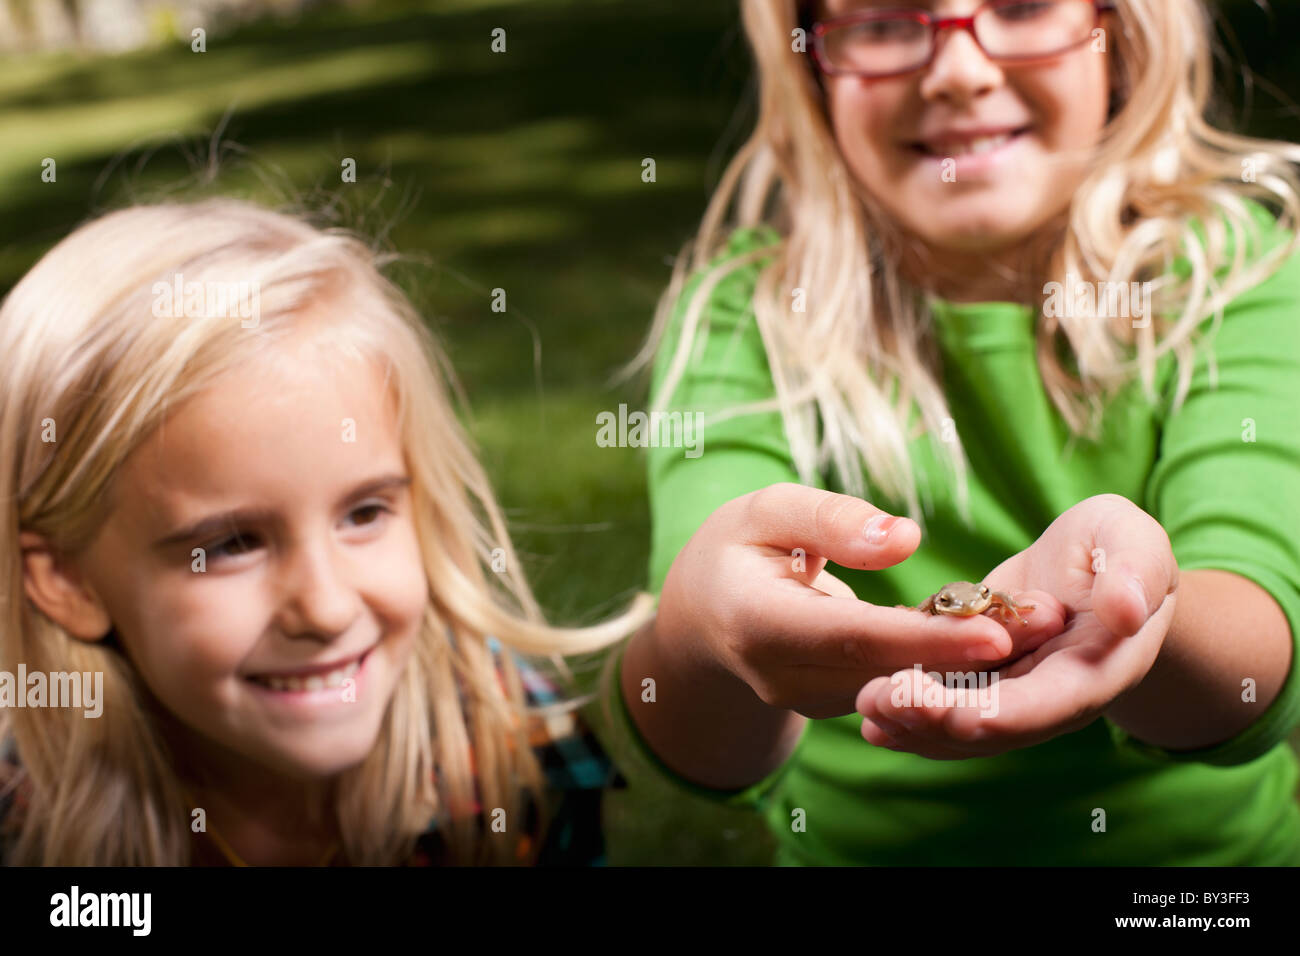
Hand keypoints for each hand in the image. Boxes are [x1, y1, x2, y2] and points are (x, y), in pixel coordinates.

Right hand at [655, 482, 1063, 719]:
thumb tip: (905, 539)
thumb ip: (829, 519)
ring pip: (901, 687)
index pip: (854, 637)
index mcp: (757, 624)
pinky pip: (898, 687)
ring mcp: (809, 701)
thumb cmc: (736, 549)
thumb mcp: (765, 510)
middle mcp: (783, 678)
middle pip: (889, 671)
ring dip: (971, 662)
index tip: (997, 630)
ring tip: (1043, 622)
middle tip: (1048, 621)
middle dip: (972, 653)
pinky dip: (948, 664)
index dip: (926, 638)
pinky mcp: (835, 705)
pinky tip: (1005, 633)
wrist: (702, 617)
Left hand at [855, 494, 1178, 757]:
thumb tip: (1126, 611)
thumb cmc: (1116, 546)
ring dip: (912, 723)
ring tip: (865, 706)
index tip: (957, 713)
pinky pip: (945, 706)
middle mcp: (1053, 698)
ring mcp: (1015, 696)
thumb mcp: (1132, 540)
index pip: (1048, 705)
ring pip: (962, 726)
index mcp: (1096, 669)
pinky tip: (865, 706)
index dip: (1003, 714)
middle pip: (994, 725)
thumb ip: (1135, 571)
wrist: (1094, 566)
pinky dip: (908, 711)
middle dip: (936, 720)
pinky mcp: (983, 683)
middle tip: (878, 700)